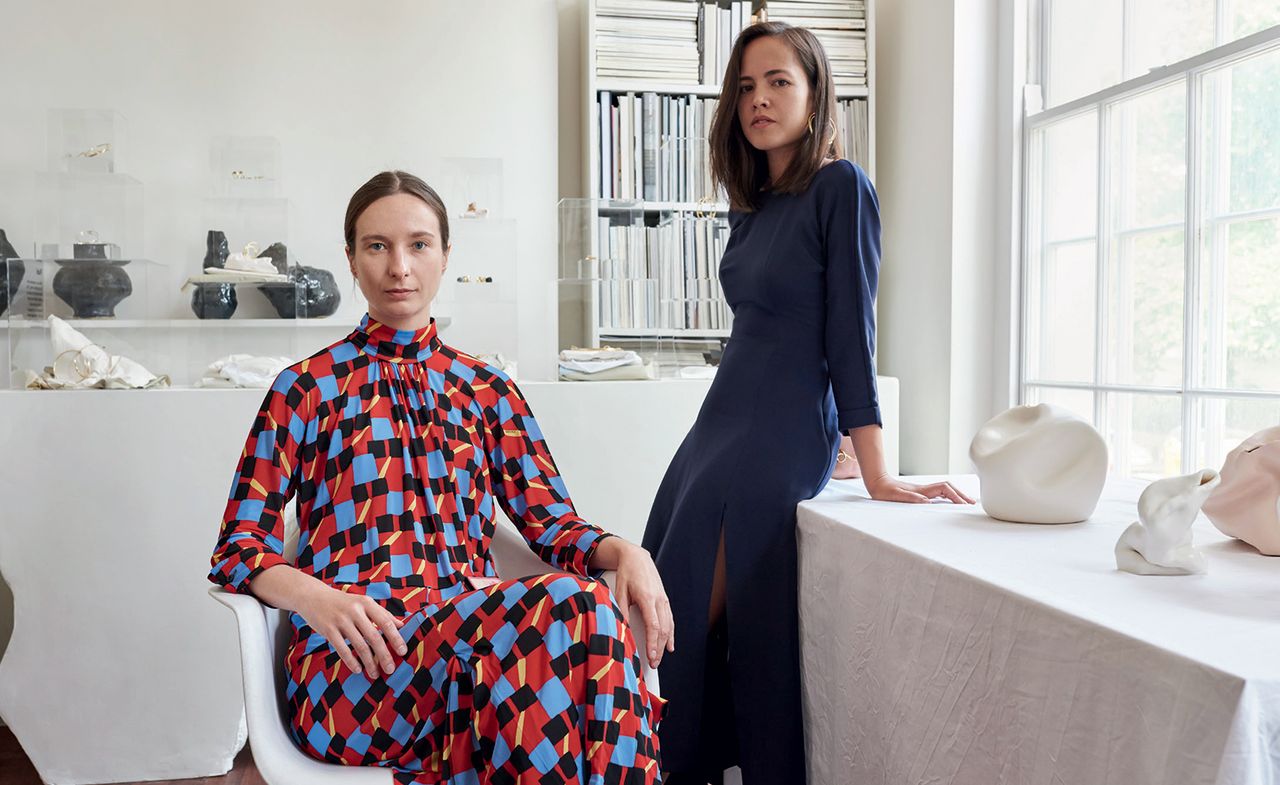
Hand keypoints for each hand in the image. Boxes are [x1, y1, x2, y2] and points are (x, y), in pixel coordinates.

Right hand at [297, 585, 406, 676]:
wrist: (313, 597)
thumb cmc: (343, 603)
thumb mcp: (363, 603)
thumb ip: (381, 613)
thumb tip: (402, 625)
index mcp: (366, 603)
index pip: (386, 622)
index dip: (396, 638)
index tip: (403, 651)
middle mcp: (355, 610)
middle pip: (374, 636)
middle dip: (384, 655)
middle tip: (390, 669)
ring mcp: (341, 620)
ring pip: (359, 645)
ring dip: (369, 663)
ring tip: (375, 674)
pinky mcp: (328, 630)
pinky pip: (342, 649)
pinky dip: (351, 661)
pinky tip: (358, 669)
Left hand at [611, 543, 675, 667]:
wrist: (637, 558)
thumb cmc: (627, 573)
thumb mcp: (620, 591)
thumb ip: (622, 610)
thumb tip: (622, 629)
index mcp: (647, 598)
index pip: (654, 625)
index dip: (653, 643)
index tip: (651, 656)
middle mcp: (659, 600)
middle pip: (663, 630)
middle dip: (659, 649)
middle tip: (653, 663)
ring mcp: (664, 600)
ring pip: (669, 626)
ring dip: (665, 644)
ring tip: (659, 658)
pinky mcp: (665, 600)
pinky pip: (670, 620)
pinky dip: (671, 634)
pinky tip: (670, 645)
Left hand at [864, 473, 974, 504]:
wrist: (876, 483)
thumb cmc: (884, 491)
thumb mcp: (895, 496)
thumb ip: (910, 498)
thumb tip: (926, 502)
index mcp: (921, 490)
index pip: (944, 489)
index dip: (955, 496)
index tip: (963, 505)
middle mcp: (925, 489)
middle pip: (949, 488)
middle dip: (961, 494)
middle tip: (972, 503)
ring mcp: (923, 490)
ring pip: (945, 490)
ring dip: (956, 495)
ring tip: (966, 503)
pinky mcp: (920, 493)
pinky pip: (939, 493)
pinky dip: (948, 496)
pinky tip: (950, 502)